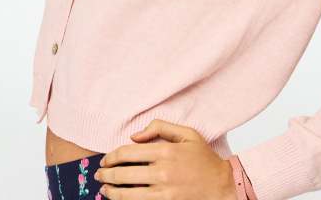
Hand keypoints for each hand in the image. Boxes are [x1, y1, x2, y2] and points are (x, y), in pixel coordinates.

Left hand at [94, 119, 237, 199]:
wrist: (222, 185)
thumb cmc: (203, 158)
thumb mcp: (186, 133)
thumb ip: (160, 127)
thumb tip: (135, 135)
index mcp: (165, 151)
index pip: (128, 152)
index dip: (111, 156)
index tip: (105, 159)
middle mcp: (162, 172)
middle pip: (123, 173)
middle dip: (106, 174)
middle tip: (98, 175)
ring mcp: (164, 192)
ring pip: (128, 194)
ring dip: (111, 192)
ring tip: (104, 190)